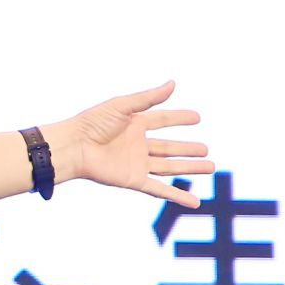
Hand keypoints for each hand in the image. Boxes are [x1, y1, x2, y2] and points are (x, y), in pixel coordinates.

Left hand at [51, 81, 211, 208]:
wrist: (74, 147)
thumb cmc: (92, 123)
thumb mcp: (122, 106)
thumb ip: (149, 98)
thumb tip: (173, 83)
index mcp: (134, 123)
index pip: (162, 119)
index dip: (179, 118)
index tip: (197, 118)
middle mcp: (137, 144)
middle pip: (169, 147)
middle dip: (188, 149)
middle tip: (206, 149)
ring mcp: (137, 163)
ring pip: (169, 167)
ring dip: (189, 168)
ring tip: (210, 166)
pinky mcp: (133, 180)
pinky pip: (160, 189)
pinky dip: (177, 196)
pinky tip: (194, 201)